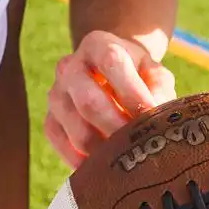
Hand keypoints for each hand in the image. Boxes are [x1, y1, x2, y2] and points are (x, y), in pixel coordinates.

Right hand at [44, 31, 175, 168]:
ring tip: (128, 157)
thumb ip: (159, 87)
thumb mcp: (153, 71)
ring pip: (76, 130)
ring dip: (105, 149)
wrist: (108, 77)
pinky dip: (86, 161)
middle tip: (138, 144)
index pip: (112, 62)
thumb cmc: (136, 74)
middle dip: (117, 127)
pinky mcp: (49, 121)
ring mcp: (56, 94)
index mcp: (97, 44)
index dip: (133, 91)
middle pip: (88, 100)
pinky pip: (63, 146)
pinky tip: (107, 164)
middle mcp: (69, 66)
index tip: (151, 113)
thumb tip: (156, 115)